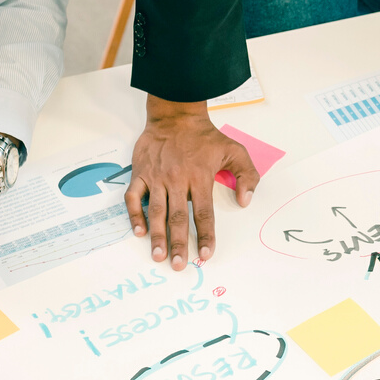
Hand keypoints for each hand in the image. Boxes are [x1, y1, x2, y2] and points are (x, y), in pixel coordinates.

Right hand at [125, 97, 258, 269]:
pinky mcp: (140, 173)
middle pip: (178, 218)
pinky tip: (139, 231)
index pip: (204, 213)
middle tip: (179, 265)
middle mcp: (177, 180)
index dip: (206, 236)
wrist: (175, 114)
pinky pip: (134, 197)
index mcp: (200, 177)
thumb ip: (246, 175)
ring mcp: (156, 177)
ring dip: (156, 236)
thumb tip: (245, 201)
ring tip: (158, 256)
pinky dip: (134, 215)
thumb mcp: (234, 150)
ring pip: (155, 211)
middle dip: (179, 244)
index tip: (206, 254)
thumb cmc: (204, 135)